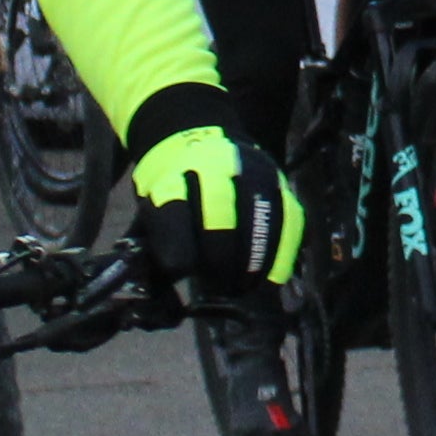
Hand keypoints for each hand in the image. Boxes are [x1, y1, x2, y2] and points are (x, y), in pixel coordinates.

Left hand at [129, 123, 301, 299]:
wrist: (195, 138)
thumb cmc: (170, 187)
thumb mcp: (147, 210)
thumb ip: (155, 250)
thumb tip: (168, 296)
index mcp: (170, 177)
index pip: (174, 216)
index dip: (178, 254)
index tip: (182, 273)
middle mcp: (212, 169)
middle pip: (221, 221)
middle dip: (219, 263)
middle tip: (218, 285)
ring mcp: (251, 171)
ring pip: (260, 221)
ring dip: (253, 263)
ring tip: (243, 286)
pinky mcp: (278, 179)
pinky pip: (289, 220)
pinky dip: (281, 254)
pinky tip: (271, 276)